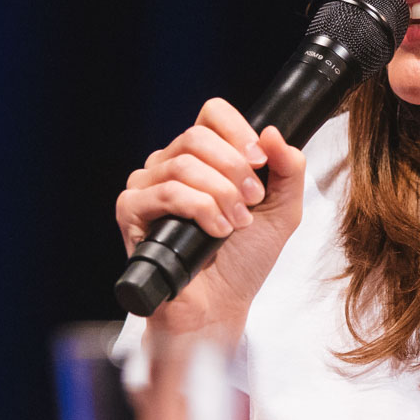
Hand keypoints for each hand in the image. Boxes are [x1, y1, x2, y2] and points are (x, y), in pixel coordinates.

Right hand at [114, 98, 306, 334]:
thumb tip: (272, 132)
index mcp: (203, 158)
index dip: (239, 131)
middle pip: (197, 136)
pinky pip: (165, 192)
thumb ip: (288, 168)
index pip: (211, 114)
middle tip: (252, 203)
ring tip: (236, 224)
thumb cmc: (245, 259)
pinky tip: (215, 232)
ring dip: (220, 194)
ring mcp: (147, 187)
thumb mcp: (283, 209)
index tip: (260, 162)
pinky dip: (199, 209)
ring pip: (182, 164)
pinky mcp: (131, 211)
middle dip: (234, 169)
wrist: (222, 305)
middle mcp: (170, 165)